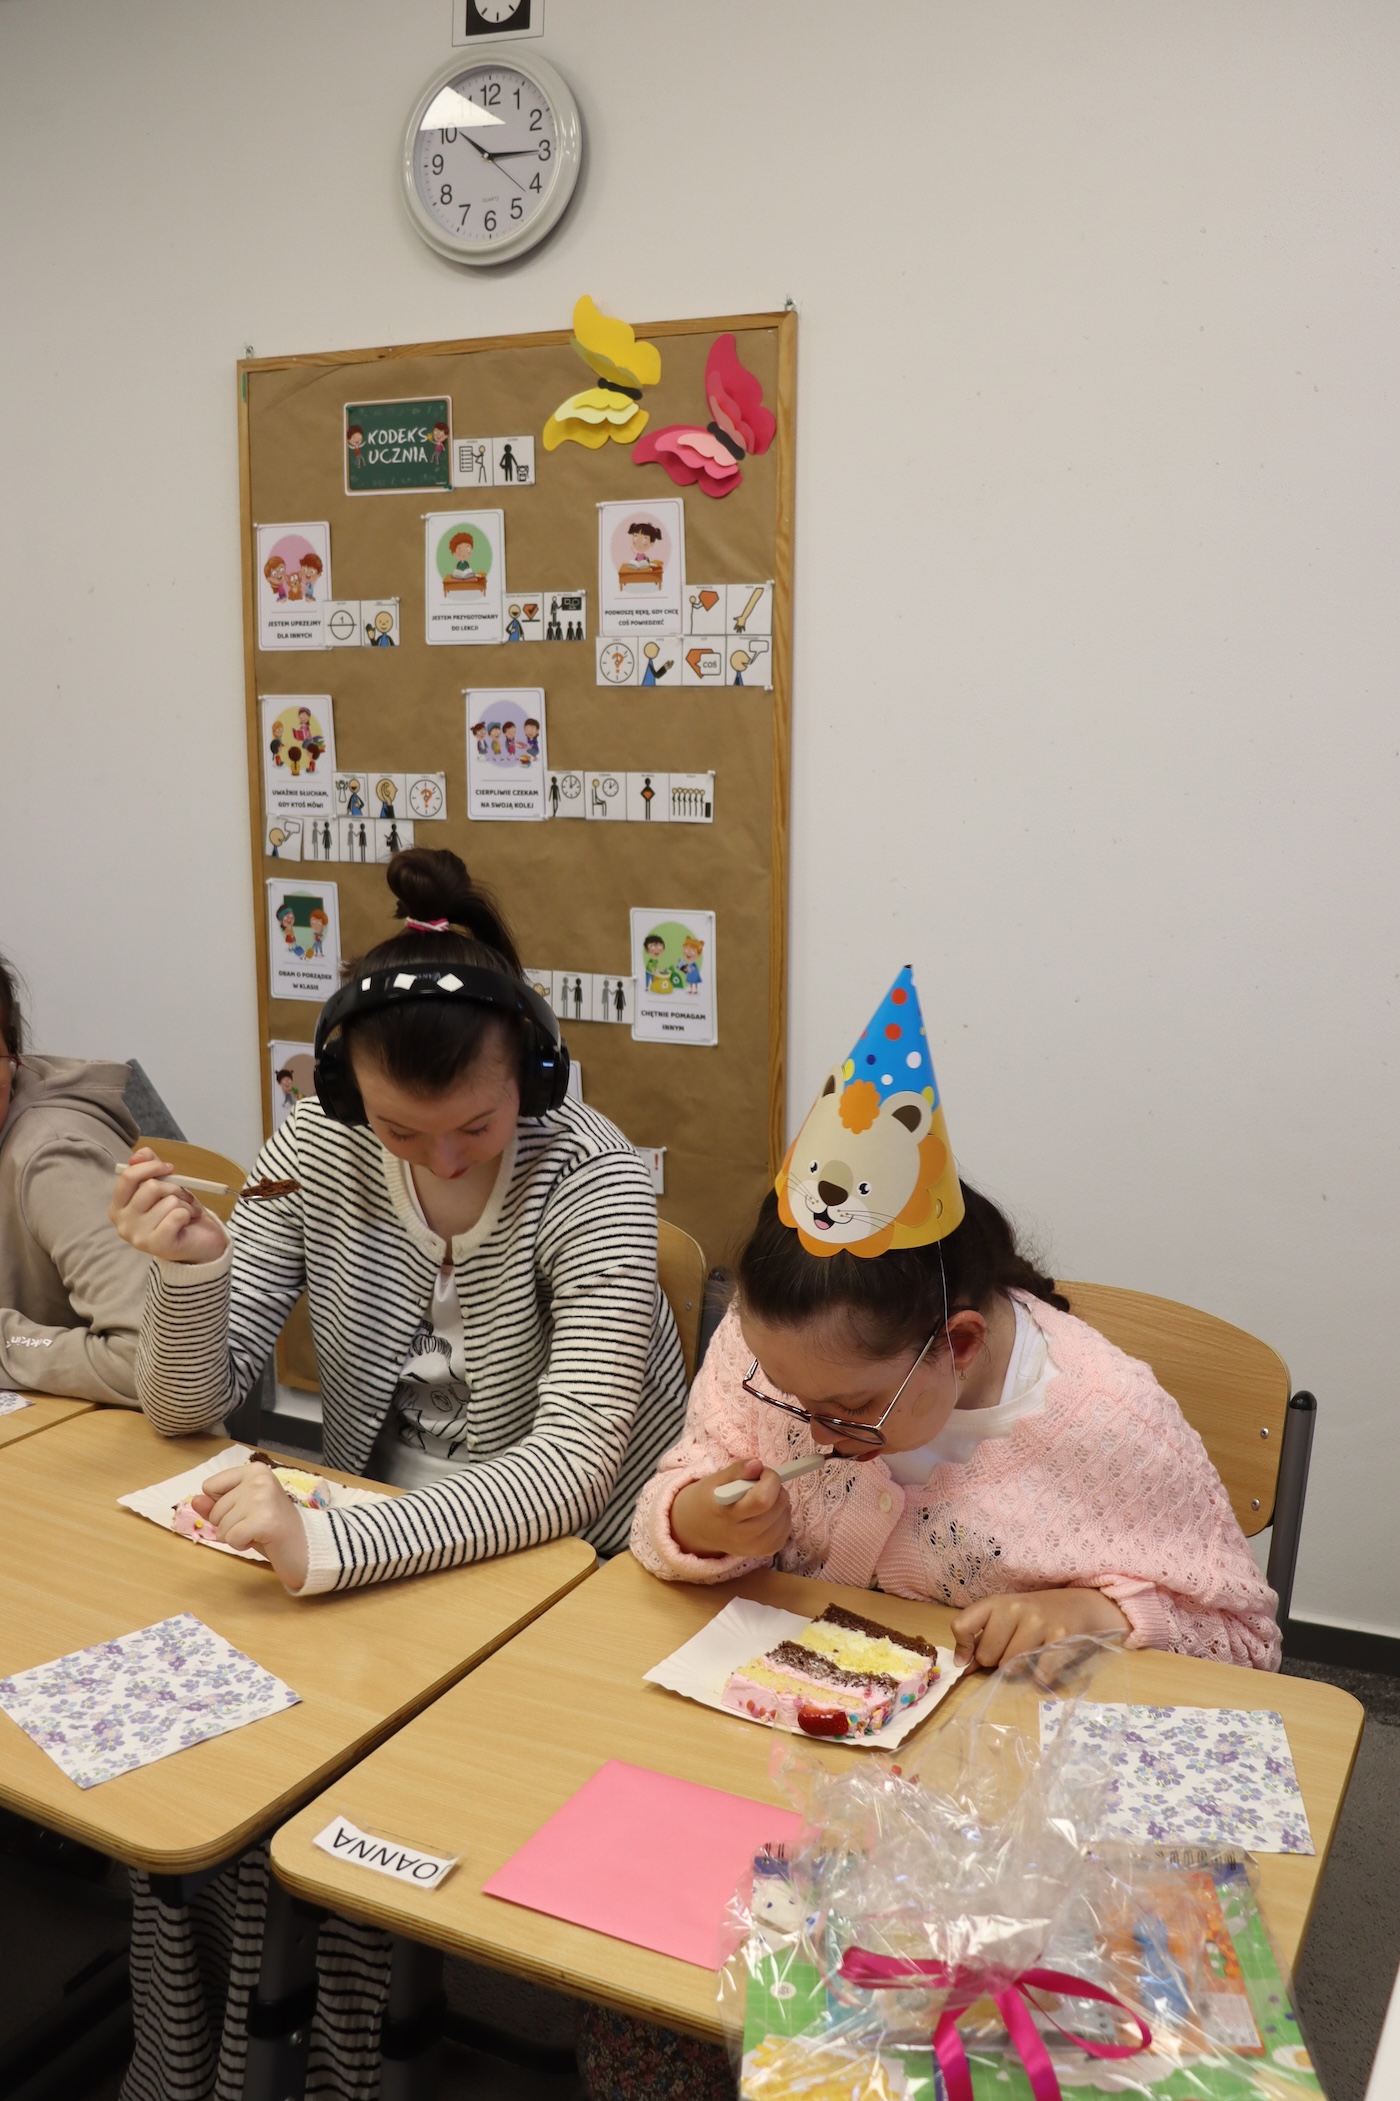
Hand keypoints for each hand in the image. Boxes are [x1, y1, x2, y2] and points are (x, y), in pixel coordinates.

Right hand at [110, 1149, 227, 1264]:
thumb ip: (149, 1168)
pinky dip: (189, 1213)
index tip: (168, 1167)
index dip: (150, 1166)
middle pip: (150, 1187)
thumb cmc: (176, 1212)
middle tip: (182, 1197)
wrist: (198, 1242)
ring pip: (167, 1201)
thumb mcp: (163, 1185)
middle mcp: (122, 1224)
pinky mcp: (156, 1246)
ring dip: (184, 1203)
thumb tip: (139, 1154)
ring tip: (186, 1212)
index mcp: (118, 1207)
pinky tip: (187, 1222)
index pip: (128, 1177)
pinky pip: (177, 1215)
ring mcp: (137, 1236)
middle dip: (174, 1187)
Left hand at [192, 1465, 309, 1589]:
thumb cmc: (271, 1527)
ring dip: (236, 1536)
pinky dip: (241, 1545)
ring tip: (259, 1532)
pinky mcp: (265, 1520)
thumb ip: (216, 1505)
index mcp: (255, 1470)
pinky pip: (231, 1538)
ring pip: (221, 1526)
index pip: (210, 1486)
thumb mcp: (241, 1512)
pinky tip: (261, 1540)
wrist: (305, 1546)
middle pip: (215, 1509)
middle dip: (229, 1524)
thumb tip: (195, 1500)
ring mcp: (263, 1498)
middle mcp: (259, 1479)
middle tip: (256, 1524)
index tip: (246, 1510)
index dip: (221, 1506)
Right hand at [670, 1461, 792, 1561]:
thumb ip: (737, 1471)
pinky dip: (782, 1515)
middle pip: (778, 1507)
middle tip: (760, 1483)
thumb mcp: (714, 1481)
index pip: (762, 1500)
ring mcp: (755, 1547)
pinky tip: (767, 1512)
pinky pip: (787, 1529)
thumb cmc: (708, 1501)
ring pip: (786, 1516)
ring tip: (761, 1499)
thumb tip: (758, 1465)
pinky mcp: (766, 1552)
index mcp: (728, 1516)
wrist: (697, 1530)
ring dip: (780, 1501)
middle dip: (775, 1488)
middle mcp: (743, 1537)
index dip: (769, 1480)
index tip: (761, 1471)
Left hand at [951, 1588, 1128, 1672]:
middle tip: (1014, 1650)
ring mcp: (1039, 1622)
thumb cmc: (1036, 1615)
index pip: (962, 1625)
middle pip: (987, 1655)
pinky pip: (1039, 1674)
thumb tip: (960, 1665)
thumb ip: (982, 1639)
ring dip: (1019, 1669)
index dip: (963, 1648)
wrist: (1081, 1605)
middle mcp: (1015, 1608)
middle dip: (997, 1661)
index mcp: (996, 1603)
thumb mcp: (1005, 1618)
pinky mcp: (1061, 1637)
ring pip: (1011, 1666)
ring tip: (1031, 1654)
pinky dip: (1041, 1676)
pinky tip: (1047, 1663)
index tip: (970, 1658)